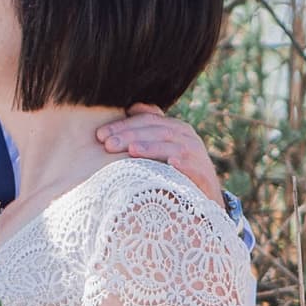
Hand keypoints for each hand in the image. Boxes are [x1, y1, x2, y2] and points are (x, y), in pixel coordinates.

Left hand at [94, 104, 224, 205]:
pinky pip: (192, 167)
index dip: (123, 125)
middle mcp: (187, 137)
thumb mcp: (164, 147)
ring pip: (172, 146)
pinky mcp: (204, 174)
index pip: (146, 120)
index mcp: (175, 128)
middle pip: (156, 130)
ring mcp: (196, 155)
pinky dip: (181, 164)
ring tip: (131, 151)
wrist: (205, 197)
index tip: (100, 135)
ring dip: (151, 148)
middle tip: (108, 144)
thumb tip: (131, 108)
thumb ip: (150, 128)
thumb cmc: (178, 170)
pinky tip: (169, 164)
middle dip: (130, 136)